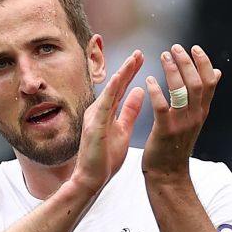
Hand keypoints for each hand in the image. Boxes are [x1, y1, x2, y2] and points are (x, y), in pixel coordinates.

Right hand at [67, 49, 146, 198]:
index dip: (131, 72)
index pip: (120, 88)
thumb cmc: (105, 159)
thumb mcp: (123, 130)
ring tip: (133, 59)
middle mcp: (98, 110)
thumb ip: (129, 111)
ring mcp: (95, 117)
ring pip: (110, 90)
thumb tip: (139, 91)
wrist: (91, 180)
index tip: (141, 57)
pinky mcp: (94, 126)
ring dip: (122, 74)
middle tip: (139, 52)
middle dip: (128, 68)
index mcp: (106, 112)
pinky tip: (120, 79)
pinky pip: (104, 104)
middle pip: (115, 85)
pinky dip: (112, 90)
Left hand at [143, 44, 219, 177]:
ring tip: (163, 56)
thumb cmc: (177, 145)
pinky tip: (150, 80)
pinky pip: (162, 106)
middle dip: (187, 62)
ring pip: (181, 91)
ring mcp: (181, 124)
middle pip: (197, 83)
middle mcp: (195, 116)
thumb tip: (218, 72)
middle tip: (175, 48)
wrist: (168, 174)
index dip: (204, 63)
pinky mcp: (165, 131)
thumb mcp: (195, 119)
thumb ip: (204, 96)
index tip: (195, 48)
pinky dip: (156, 90)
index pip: (210, 82)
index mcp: (202, 111)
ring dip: (172, 70)